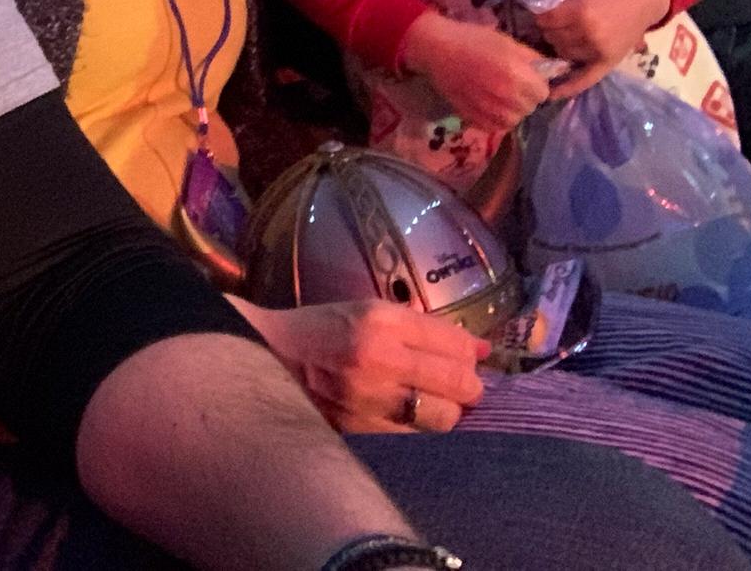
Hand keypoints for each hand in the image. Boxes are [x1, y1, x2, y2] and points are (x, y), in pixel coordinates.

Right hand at [239, 298, 487, 433]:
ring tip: (433, 405)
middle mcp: (378, 358)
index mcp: (379, 321)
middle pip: (459, 384)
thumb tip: (483, 349)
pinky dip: (420, 432)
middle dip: (467, 387)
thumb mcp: (369, 312)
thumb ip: (425, 329)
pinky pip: (415, 439)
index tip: (464, 360)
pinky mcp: (361, 431)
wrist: (268, 357)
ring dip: (447, 413)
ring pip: (443, 419)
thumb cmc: (322, 329)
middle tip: (457, 387)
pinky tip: (410, 421)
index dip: (468, 355)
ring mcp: (369, 399)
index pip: (454, 343)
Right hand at [399, 12, 550, 129]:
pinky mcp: (471, 117)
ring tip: (501, 98)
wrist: (436, 49)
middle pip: (529, 108)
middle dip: (525, 98)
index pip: (543, 92)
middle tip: (513, 87)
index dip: (537, 84)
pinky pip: (494, 127)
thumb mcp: (507, 41)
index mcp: (516, 73)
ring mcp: (487, 109)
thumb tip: (550, 72)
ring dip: (512, 111)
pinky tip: (489, 106)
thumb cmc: (472, 39)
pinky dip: (496, 119)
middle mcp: (504, 95)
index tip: (528, 78)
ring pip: (513, 120)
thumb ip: (531, 59)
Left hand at [535, 0, 669, 93]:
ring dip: (558, 45)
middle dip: (549, 28)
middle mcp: (589, 35)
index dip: (540, 14)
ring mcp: (599, 51)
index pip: (544, 20)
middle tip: (556, 20)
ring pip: (563, 53)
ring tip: (565, 33)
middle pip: (551, 37)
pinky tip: (551, 94)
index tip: (543, 9)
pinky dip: (568, 88)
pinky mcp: (609, 62)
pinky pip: (585, 79)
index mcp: (580, 12)